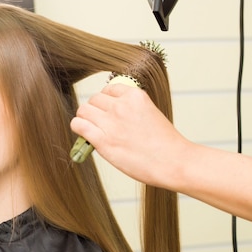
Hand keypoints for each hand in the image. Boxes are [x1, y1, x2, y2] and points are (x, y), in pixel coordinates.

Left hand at [71, 83, 187, 186]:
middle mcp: (121, 106)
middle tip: (99, 124)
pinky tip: (84, 135)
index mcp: (135, 96)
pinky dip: (78, 128)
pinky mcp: (103, 140)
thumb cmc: (165, 143)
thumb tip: (110, 110)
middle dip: (94, 111)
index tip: (107, 112)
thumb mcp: (151, 113)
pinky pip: (78, 125)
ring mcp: (111, 122)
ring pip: (83, 111)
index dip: (106, 101)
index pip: (108, 90)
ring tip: (91, 129)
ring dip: (84, 119)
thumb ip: (131, 108)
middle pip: (93, 100)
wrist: (174, 162)